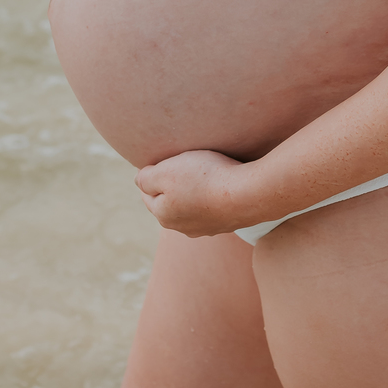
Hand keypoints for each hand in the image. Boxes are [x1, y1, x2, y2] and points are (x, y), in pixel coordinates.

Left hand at [135, 149, 260, 237]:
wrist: (249, 193)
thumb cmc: (204, 178)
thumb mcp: (165, 171)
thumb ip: (145, 177)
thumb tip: (138, 180)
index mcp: (164, 215)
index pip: (147, 193)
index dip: (153, 173)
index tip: (165, 159)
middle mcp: (184, 227)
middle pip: (170, 201)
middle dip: (173, 184)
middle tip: (185, 164)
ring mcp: (208, 228)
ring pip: (193, 205)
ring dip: (195, 191)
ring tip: (205, 172)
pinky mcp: (229, 224)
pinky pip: (214, 207)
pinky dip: (214, 195)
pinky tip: (223, 182)